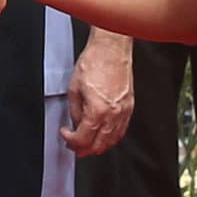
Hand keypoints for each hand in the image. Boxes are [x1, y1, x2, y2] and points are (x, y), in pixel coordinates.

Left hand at [66, 30, 134, 155]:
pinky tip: (105, 135)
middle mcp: (113, 114)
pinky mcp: (129, 105)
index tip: (66, 135)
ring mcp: (124, 111)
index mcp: (97, 111)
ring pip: (113, 140)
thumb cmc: (95, 61)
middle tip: (75, 147)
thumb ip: (74, 111)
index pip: (83, 139)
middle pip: (99, 145)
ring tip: (89, 145)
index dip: (71, 141)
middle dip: (84, 149)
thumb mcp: (74, 88)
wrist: (111, 48)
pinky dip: (112, 137)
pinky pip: (122, 129)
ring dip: (99, 146)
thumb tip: (76, 122)